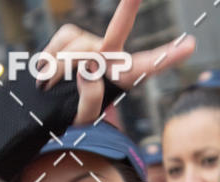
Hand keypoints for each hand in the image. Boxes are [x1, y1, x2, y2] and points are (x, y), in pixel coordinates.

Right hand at [39, 0, 194, 123]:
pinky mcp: (70, 38)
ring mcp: (90, 45)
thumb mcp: (83, 119)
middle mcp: (108, 56)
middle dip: (127, 9)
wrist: (45, 107)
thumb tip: (88, 69)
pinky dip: (50, 56)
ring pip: (76, 45)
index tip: (188, 46)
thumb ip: (91, 100)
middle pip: (118, 29)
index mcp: (119, 77)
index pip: (145, 67)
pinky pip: (61, 40)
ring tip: (47, 85)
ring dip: (59, 67)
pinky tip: (44, 74)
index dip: (166, 57)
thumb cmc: (69, 115)